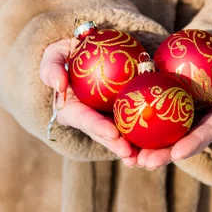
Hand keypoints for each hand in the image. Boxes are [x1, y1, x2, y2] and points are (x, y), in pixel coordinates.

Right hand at [40, 38, 138, 164]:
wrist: (86, 53)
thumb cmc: (67, 55)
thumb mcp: (54, 55)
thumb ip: (51, 68)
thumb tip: (58, 85)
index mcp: (71, 110)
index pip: (83, 119)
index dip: (97, 127)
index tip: (112, 132)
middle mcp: (89, 119)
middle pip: (103, 134)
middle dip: (116, 145)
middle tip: (130, 152)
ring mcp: (106, 119)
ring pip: (119, 136)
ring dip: (131, 148)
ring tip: (145, 158)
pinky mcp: (121, 113)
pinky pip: (134, 123)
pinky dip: (145, 134)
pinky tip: (159, 143)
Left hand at [136, 52, 211, 169]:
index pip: (210, 132)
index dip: (194, 143)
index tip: (178, 153)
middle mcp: (208, 123)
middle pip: (185, 142)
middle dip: (165, 154)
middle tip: (144, 162)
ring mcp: (194, 117)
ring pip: (170, 135)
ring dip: (149, 146)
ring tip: (127, 156)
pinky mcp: (181, 107)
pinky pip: (161, 116)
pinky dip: (144, 124)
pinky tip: (121, 128)